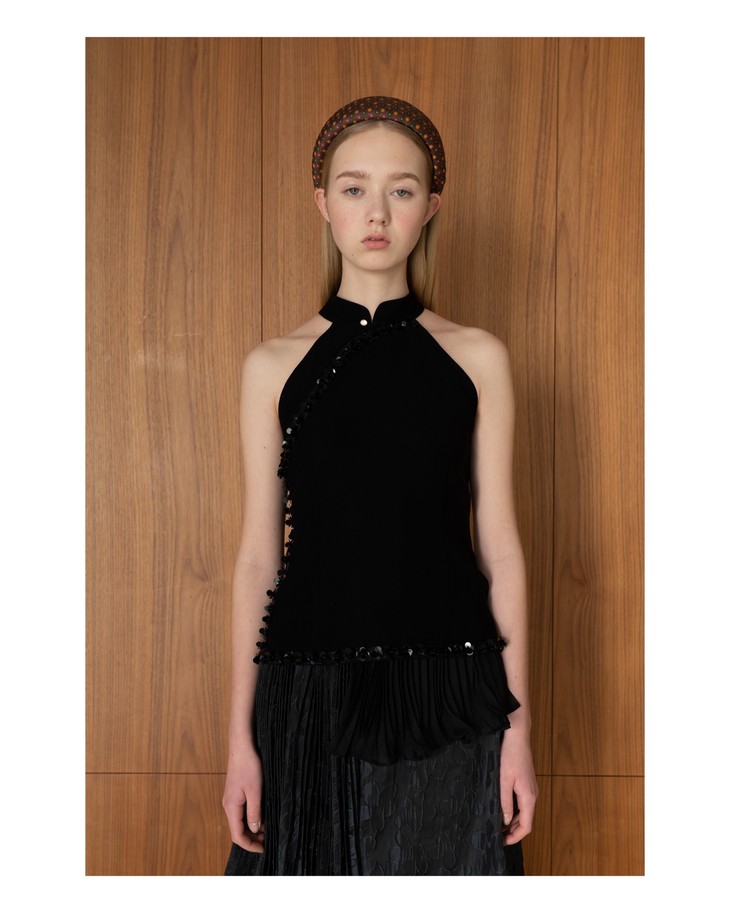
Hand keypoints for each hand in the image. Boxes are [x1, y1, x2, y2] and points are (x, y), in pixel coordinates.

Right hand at [222, 745, 264, 852]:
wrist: (241, 747)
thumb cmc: (248, 766)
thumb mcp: (255, 791)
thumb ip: (255, 812)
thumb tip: (255, 830)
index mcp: (231, 808)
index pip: (237, 836)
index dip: (250, 845)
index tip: (263, 849)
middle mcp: (228, 806)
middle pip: (238, 830)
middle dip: (252, 838)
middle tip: (269, 840)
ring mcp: (231, 800)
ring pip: (240, 822)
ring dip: (253, 828)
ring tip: (268, 829)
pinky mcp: (235, 794)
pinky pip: (241, 812)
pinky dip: (251, 818)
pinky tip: (262, 815)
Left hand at [499, 727, 537, 844]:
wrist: (517, 735)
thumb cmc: (510, 755)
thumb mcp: (503, 780)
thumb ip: (505, 802)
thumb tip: (506, 821)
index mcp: (529, 796)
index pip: (527, 826)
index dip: (515, 837)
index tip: (503, 842)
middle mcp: (533, 794)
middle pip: (526, 821)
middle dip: (514, 831)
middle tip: (497, 836)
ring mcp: (531, 788)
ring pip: (524, 812)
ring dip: (514, 821)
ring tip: (498, 825)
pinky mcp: (527, 782)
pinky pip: (523, 802)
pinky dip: (515, 810)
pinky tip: (503, 809)